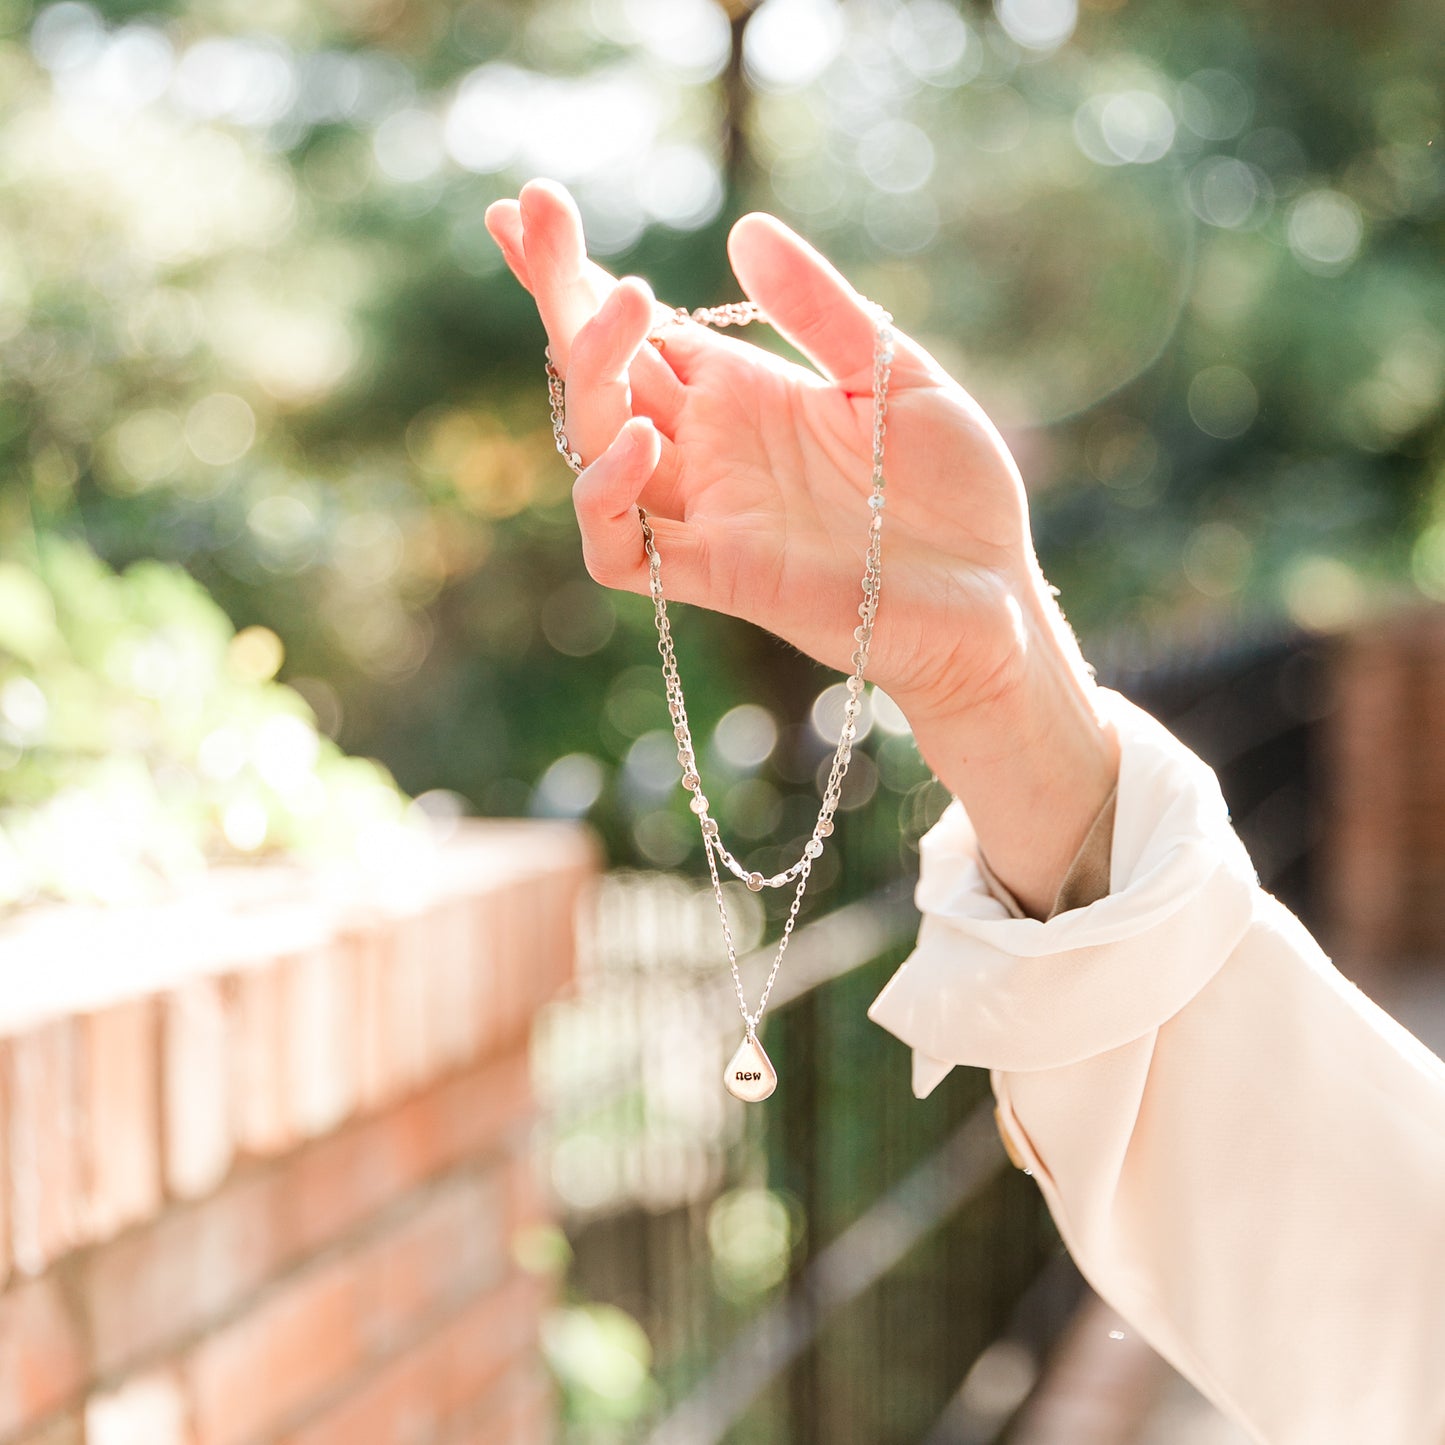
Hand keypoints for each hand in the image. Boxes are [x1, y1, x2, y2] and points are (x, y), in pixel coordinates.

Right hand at [485, 179, 1038, 725]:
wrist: (995, 593)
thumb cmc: (953, 488)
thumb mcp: (894, 374)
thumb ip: (821, 311)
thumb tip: (743, 229)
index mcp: (744, 395)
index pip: (639, 332)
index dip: (576, 275)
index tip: (529, 207)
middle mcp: (710, 451)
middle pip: (602, 372)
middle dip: (560, 291)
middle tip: (536, 210)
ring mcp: (708, 515)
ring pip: (598, 447)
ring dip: (591, 374)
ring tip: (625, 302)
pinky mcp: (719, 577)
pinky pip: (620, 552)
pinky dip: (607, 499)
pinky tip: (644, 438)